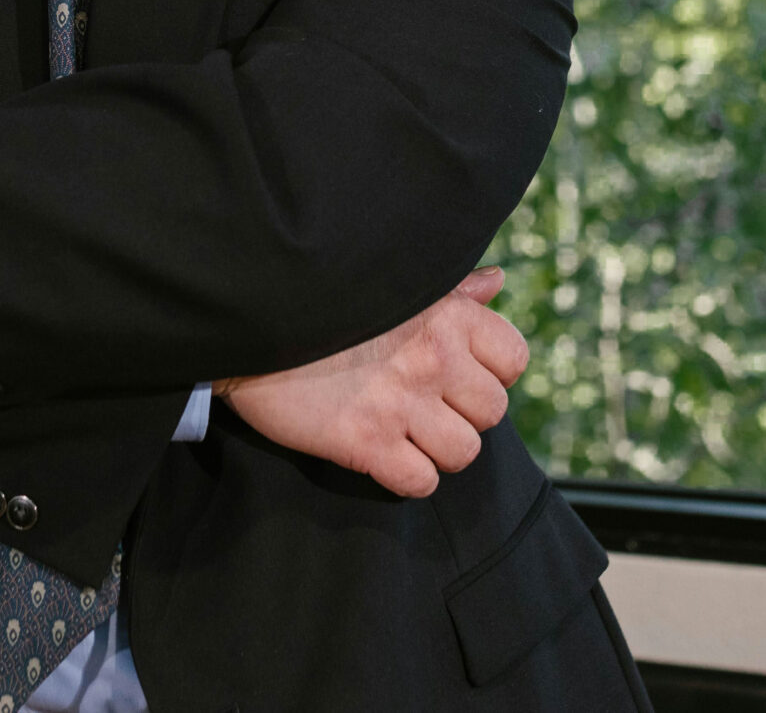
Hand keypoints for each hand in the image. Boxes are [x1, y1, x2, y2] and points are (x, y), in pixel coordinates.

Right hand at [216, 267, 529, 497]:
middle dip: (464, 415)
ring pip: (464, 453)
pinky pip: (421, 482)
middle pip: (492, 412)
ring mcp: (401, 402)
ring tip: (409, 435)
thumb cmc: (325, 300)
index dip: (492, 373)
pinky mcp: (366, 442)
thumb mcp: (395, 283)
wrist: (251, 321)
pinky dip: (407, 477)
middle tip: (429, 408)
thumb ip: (451, 288)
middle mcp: (433, 357)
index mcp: (445, 314)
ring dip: (439, 451)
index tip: (461, 376)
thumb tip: (494, 282)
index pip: (513, 360)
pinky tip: (386, 456)